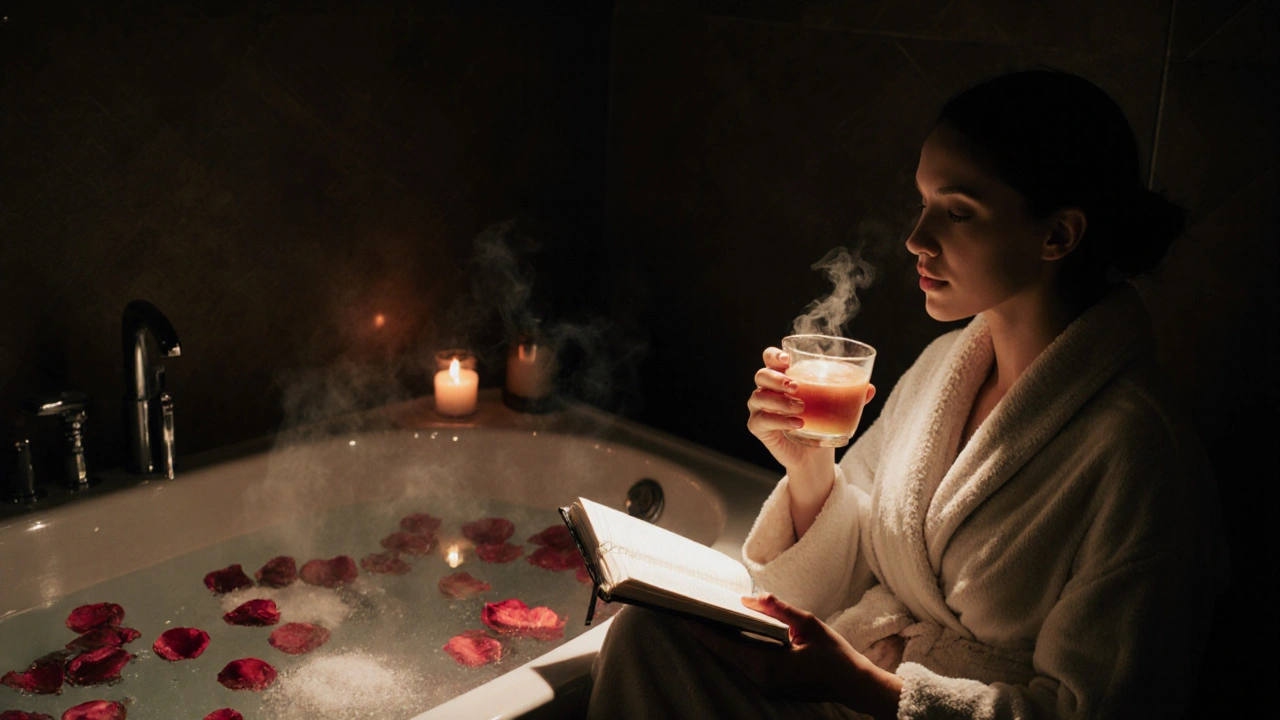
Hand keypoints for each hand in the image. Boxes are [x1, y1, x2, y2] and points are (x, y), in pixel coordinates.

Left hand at [686, 593, 901, 718]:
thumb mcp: (809, 624)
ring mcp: (766, 687)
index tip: (686, 616)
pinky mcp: (770, 687)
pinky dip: (735, 649)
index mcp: (769, 666)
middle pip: (726, 655)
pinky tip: (729, 634)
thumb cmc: (835, 655)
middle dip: (708, 634)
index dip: (704, 632)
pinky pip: (745, 666)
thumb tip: (749, 598)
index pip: (727, 647)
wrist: (853, 684)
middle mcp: (763, 680)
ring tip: (705, 620)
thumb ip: (778, 609)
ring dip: (720, 642)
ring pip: (734, 661)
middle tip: (690, 612)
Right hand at [747, 347, 874, 471]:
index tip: (788, 360)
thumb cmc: (821, 422)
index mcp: (783, 377)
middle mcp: (767, 390)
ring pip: (758, 397)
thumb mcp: (836, 406)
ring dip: (780, 401)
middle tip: (796, 386)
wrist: (813, 455)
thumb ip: (851, 395)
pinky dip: (779, 421)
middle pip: (761, 375)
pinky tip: (797, 423)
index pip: (770, 358)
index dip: (774, 355)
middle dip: (777, 378)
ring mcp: (760, 409)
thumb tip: (870, 388)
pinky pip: (761, 421)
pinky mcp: (759, 428)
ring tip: (801, 408)